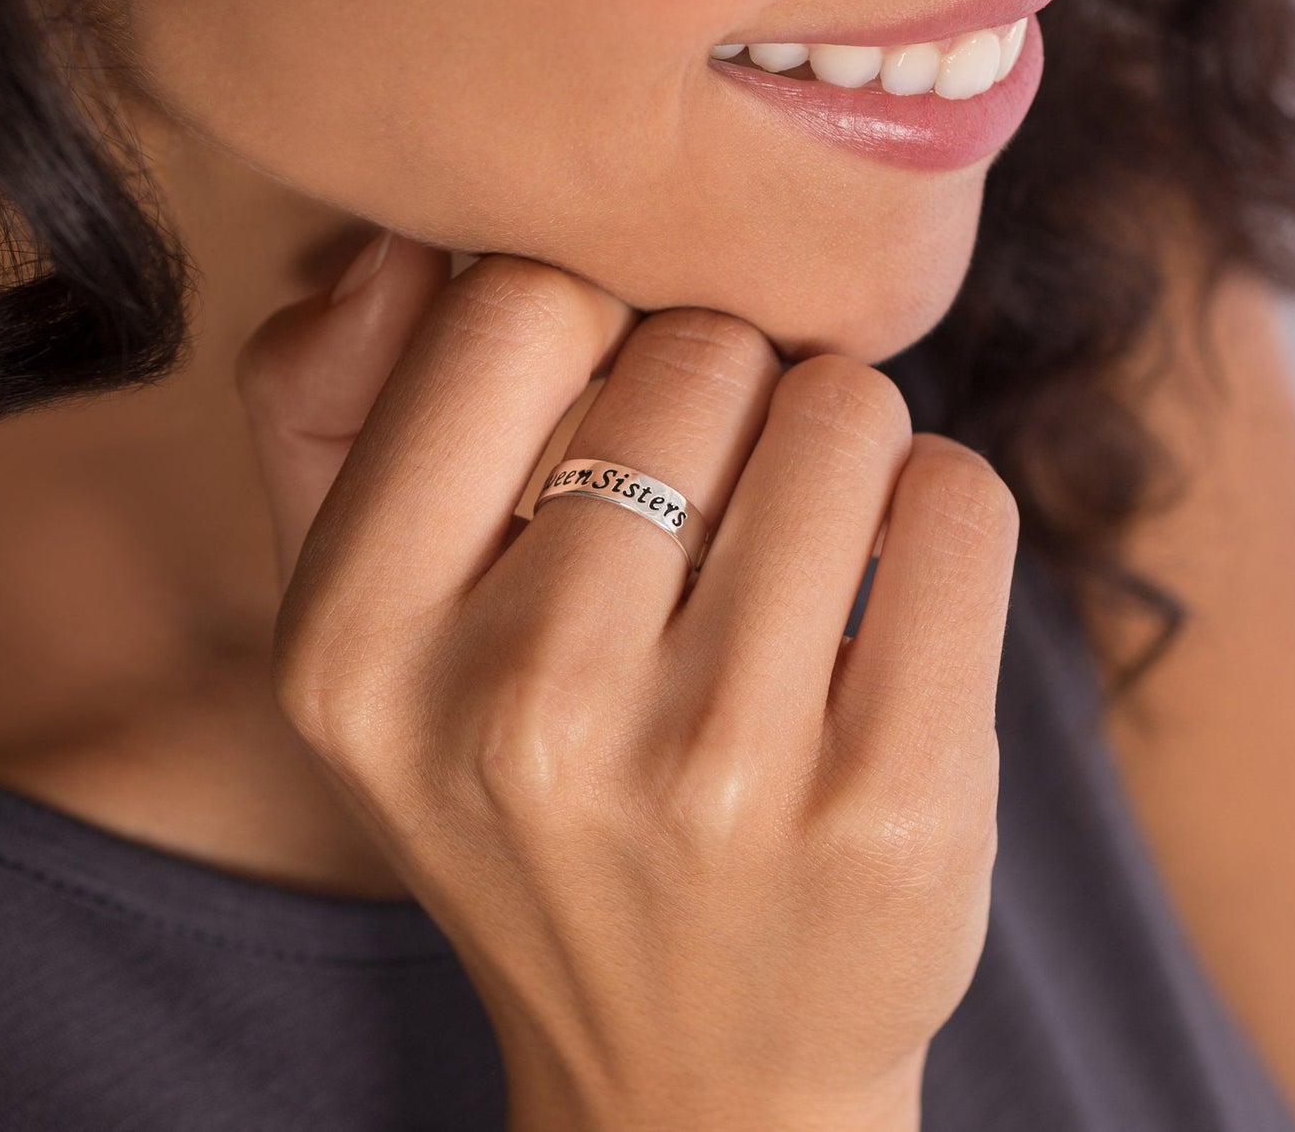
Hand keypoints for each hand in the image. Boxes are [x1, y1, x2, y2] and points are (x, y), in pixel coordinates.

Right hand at [235, 234, 1018, 1131]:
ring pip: (841, 407)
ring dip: (840, 440)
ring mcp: (712, 770)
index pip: (514, 307)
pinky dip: (938, 505)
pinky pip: (959, 499)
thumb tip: (413, 245)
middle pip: (696, 347)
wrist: (691, 1067)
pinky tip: (889, 590)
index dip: (594, 317)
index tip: (617, 388)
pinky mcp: (888, 807)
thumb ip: (335, 419)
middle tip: (718, 487)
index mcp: (355, 642)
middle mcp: (515, 709)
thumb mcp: (375, 637)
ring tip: (797, 546)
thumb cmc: (532, 803)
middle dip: (729, 383)